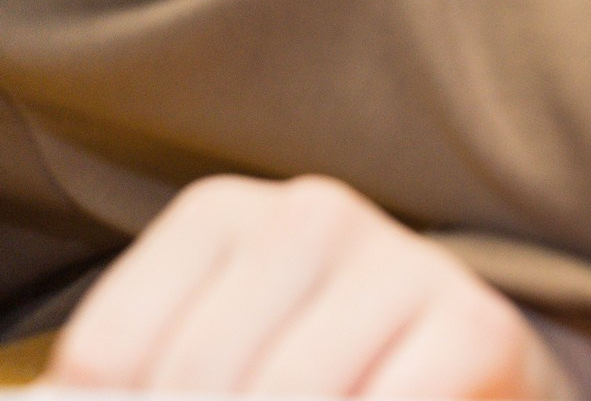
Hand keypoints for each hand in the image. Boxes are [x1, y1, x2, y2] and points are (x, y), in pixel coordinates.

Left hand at [44, 176, 577, 397]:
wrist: (470, 379)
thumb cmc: (323, 380)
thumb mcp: (216, 366)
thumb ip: (157, 382)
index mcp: (221, 214)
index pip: (110, 357)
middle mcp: (312, 214)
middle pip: (198, 383)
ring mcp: (401, 262)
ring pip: (288, 397)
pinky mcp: (475, 326)